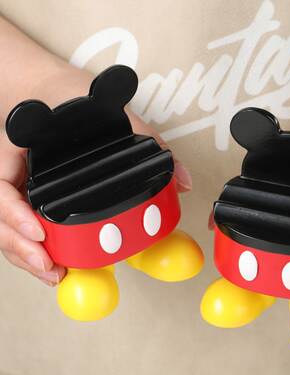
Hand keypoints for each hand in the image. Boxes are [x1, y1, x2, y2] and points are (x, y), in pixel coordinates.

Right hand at [0, 115, 191, 285]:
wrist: (52, 93)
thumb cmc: (72, 98)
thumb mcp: (113, 112)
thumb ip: (148, 141)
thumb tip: (180, 180)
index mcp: (22, 147)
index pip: (2, 184)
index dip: (15, 213)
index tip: (39, 231)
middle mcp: (14, 170)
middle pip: (3, 216)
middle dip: (23, 247)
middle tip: (50, 267)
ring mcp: (18, 185)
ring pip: (9, 227)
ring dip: (27, 254)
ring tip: (54, 274)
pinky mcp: (27, 197)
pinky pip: (22, 225)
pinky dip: (35, 247)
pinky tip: (53, 262)